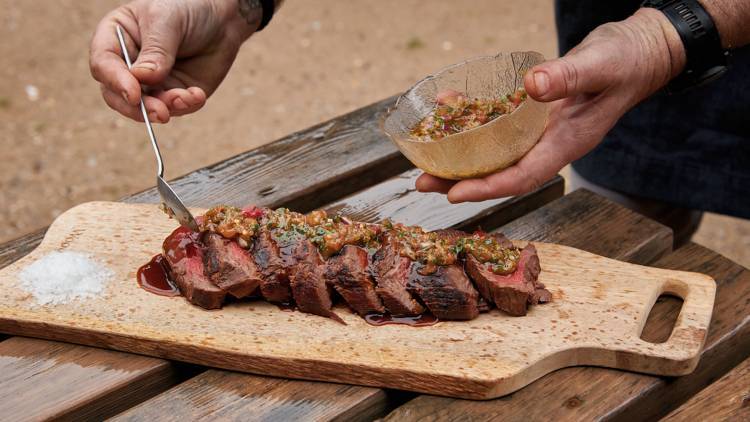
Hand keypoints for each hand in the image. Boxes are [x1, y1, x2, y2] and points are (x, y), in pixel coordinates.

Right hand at [90, 0, 257, 122]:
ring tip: (186, 98)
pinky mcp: (174, 92)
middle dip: (137, 107)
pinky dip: (185, 106)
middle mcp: (128, 64)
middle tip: (159, 112)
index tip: (133, 94)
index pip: (103, 64)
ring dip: (166, 108)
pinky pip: (174, 108)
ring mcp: (151, 82)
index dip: (115, 81)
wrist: (221, 17)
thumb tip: (143, 78)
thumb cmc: (187, 7)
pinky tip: (197, 95)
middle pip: (117, 95)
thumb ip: (156, 50)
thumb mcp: (167, 20)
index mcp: (115, 37)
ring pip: (146, 107)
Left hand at [416, 8, 685, 201]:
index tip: (454, 194)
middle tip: (422, 182)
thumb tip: (531, 86)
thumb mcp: (600, 66)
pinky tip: (447, 103)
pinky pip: (497, 119)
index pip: (522, 176)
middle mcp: (549, 143)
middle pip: (500, 171)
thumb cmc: (627, 60)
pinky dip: (471, 114)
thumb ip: (569, 76)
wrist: (637, 52)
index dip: (487, 188)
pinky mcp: (533, 111)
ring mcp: (540, 129)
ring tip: (423, 157)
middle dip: (461, 180)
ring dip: (459, 154)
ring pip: (494, 150)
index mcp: (567, 143)